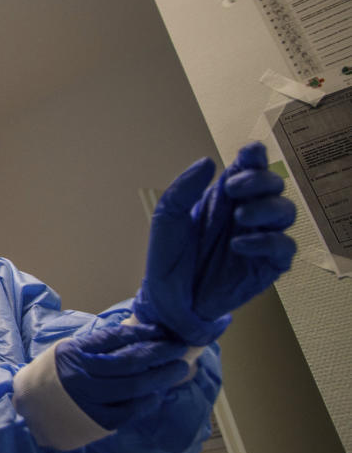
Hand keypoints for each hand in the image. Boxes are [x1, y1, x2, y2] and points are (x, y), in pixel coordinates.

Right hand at [55, 323, 190, 429]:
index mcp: (73, 354)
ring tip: (178, 369)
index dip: (141, 334)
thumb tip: (134, 337)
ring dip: (160, 378)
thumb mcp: (66, 352)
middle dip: (159, 354)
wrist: (28, 413)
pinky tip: (158, 394)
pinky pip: (131, 411)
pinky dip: (147, 402)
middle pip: (129, 363)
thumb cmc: (50, 377)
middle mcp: (81, 377)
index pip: (114, 339)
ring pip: (134, 387)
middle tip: (179, 348)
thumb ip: (95, 346)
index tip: (161, 332)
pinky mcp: (98, 423)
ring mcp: (90, 402)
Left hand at [134, 142, 295, 345]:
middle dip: (259, 181)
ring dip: (266, 208)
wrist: (168, 300)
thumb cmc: (169, 256)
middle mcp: (246, 213)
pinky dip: (266, 241)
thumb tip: (208, 162)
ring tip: (240, 217)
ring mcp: (259, 238)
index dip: (255, 157)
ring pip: (285, 212)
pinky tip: (239, 245)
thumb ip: (183, 189)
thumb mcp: (167, 218)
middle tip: (233, 189)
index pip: (250, 168)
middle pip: (273, 185)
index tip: (249, 153)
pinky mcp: (267, 265)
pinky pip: (283, 247)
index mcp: (225, 197)